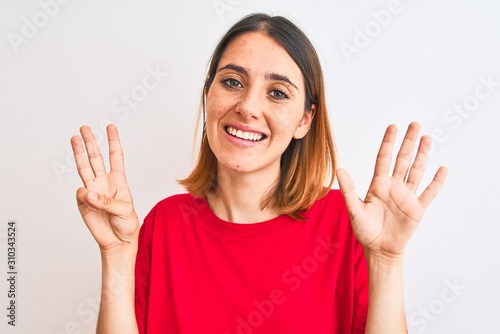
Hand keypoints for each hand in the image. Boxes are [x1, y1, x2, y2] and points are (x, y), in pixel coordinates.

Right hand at [70, 124, 138, 250]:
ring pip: (84, 168)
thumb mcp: (125, 210)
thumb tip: (88, 193)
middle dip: (91, 142)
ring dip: (79, 153)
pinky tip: (90, 202)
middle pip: (96, 158)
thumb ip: (107, 201)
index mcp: (119, 180)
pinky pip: (81, 194)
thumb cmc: (127, 224)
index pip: (116, 156)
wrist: (118, 241)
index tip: (110, 126)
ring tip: (74, 139)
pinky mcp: (83, 202)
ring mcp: (93, 191)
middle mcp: (105, 182)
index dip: (113, 141)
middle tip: (84, 128)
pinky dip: (85, 196)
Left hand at [337, 122, 446, 259]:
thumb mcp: (354, 209)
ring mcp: (407, 196)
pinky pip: (429, 193)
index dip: (389, 142)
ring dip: (423, 155)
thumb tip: (339, 169)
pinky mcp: (417, 209)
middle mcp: (394, 186)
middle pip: (403, 159)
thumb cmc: (365, 230)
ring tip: (428, 138)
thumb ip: (349, 189)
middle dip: (409, 142)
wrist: (379, 249)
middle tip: (415, 124)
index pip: (384, 158)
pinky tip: (441, 169)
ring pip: (417, 171)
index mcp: (378, 184)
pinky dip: (436, 181)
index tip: (393, 127)